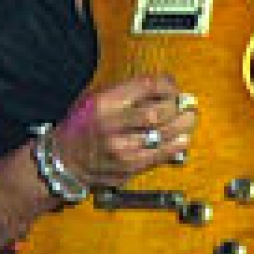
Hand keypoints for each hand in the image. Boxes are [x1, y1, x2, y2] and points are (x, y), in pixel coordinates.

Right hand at [53, 76, 196, 188]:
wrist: (63, 160)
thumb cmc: (81, 125)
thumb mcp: (94, 98)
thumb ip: (125, 93)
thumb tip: (161, 88)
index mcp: (104, 102)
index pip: (145, 88)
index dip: (166, 85)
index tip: (173, 85)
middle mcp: (112, 125)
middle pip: (158, 112)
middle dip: (178, 106)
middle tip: (186, 102)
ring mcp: (121, 149)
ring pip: (162, 135)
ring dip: (183, 125)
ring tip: (190, 117)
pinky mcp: (128, 168)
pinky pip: (159, 155)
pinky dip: (175, 146)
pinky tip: (183, 138)